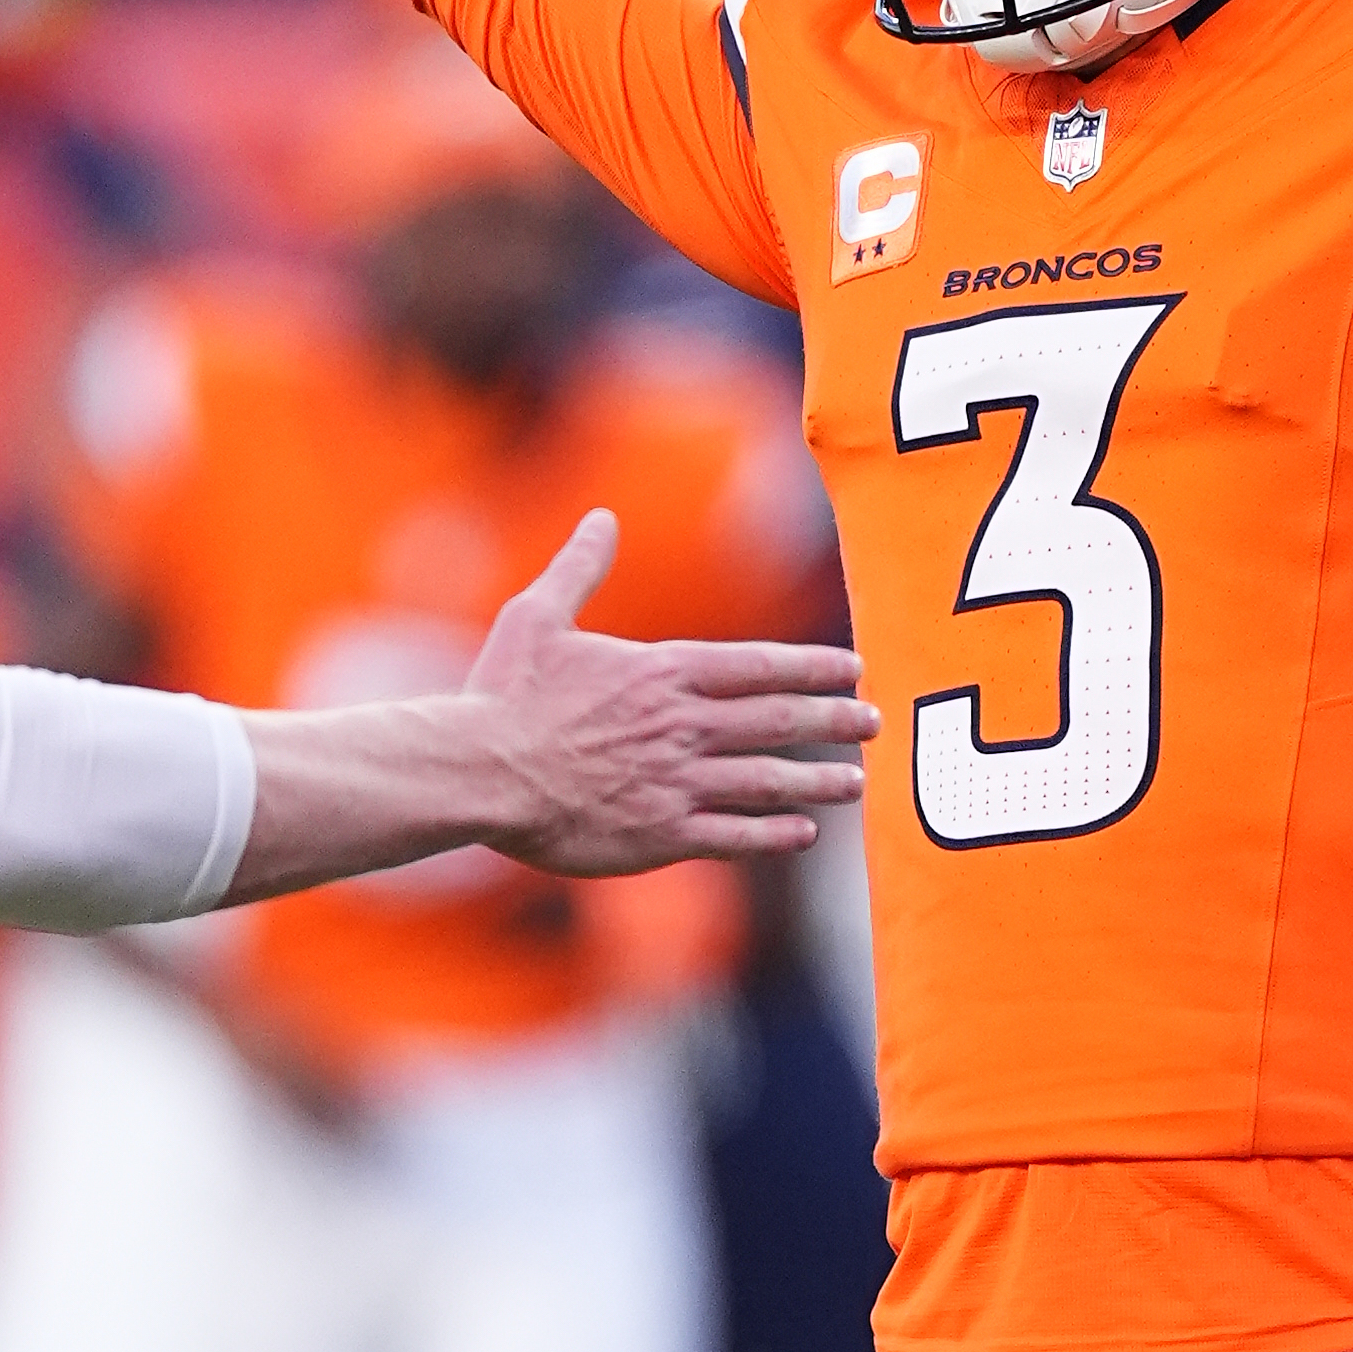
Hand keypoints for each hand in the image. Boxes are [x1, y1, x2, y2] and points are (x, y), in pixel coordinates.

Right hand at [460, 511, 877, 875]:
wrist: (478, 772)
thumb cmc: (502, 695)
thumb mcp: (539, 616)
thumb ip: (580, 568)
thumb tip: (601, 517)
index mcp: (662, 672)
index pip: (759, 667)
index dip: (814, 669)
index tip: (854, 671)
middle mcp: (682, 726)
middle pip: (778, 720)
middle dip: (833, 720)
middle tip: (874, 722)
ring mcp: (676, 782)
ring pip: (768, 781)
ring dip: (818, 780)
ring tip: (856, 781)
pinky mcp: (659, 833)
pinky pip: (733, 834)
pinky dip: (774, 834)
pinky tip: (804, 833)